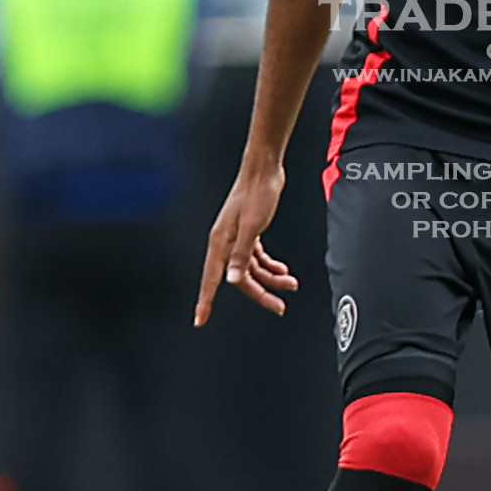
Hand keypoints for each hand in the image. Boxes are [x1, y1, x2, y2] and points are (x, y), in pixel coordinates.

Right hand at [195, 160, 298, 323]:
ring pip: (252, 269)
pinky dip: (270, 266)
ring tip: (290, 284)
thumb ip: (242, 254)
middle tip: (279, 307)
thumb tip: (233, 279)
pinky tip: (282, 270)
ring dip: (272, 279)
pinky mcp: (248, 232)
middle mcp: (226, 243)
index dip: (206, 301)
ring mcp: (237, 238)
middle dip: (261, 294)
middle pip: (240, 279)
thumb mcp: (252, 226)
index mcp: (221, 243)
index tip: (200, 319)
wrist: (264, 170)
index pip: (212, 279)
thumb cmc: (257, 193)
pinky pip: (257, 258)